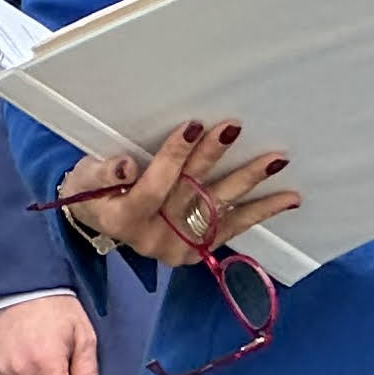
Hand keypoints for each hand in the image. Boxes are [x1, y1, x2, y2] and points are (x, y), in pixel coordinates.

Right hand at [51, 120, 296, 268]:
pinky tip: (288, 198)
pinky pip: (233, 228)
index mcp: (124, 220)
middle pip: (189, 194)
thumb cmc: (93, 190)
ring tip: (276, 161)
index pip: (153, 188)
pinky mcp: (199, 249)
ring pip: (218, 210)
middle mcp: (154, 239)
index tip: (192, 125)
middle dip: (212, 158)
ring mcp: (180, 247)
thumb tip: (125, 166)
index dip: (172, 157)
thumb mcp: (86, 177)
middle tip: (233, 128)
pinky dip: (260, 211)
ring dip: (249, 183)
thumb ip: (103, 173)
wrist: (101, 220)